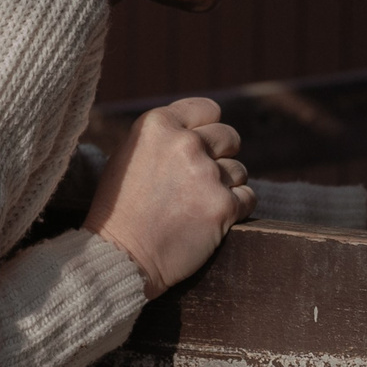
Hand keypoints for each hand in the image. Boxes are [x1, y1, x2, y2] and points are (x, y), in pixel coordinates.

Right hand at [84, 98, 254, 298]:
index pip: (208, 109)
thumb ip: (165, 138)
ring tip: (196, 206)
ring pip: (239, 170)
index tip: (201, 146)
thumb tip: (200, 130)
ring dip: (226, 186)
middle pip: (229, 137)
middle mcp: (185, 142)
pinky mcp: (223, 206)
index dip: (207, 128)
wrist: (119, 256)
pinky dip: (235, 209)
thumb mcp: (130, 156)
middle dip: (221, 156)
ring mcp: (206, 174)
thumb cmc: (120, 211)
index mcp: (157, 124)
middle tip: (200, 181)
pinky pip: (248, 197)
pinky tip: (210, 219)